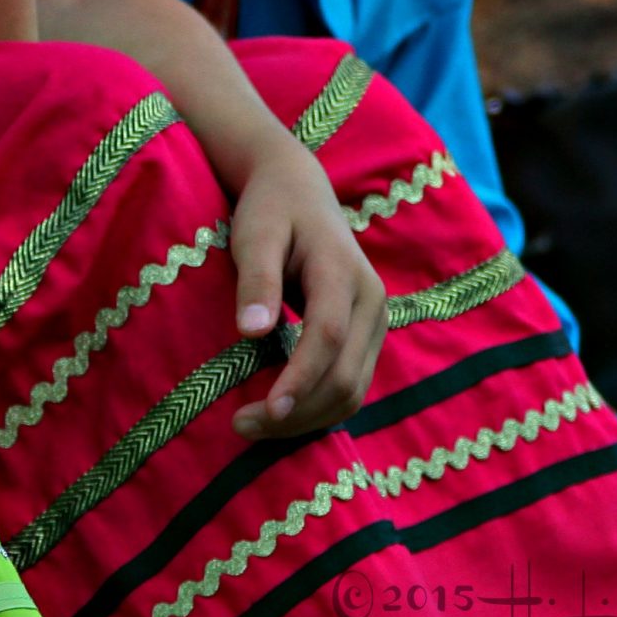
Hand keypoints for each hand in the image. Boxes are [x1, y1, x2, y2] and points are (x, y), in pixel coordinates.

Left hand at [225, 137, 385, 439]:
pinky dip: (319, 407)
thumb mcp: (255, 233)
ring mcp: (376, 321)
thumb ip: (256, 279)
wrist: (300, 190)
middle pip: (345, 375)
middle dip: (298, 411)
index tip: (265, 412)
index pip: (328, 336)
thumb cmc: (272, 209)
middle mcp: (372, 301)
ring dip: (308, 418)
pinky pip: (351, 384)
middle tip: (240, 427)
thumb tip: (250, 332)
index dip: (300, 379)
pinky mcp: (368, 335)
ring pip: (353, 390)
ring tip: (254, 426)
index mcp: (344, 272)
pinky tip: (280, 414)